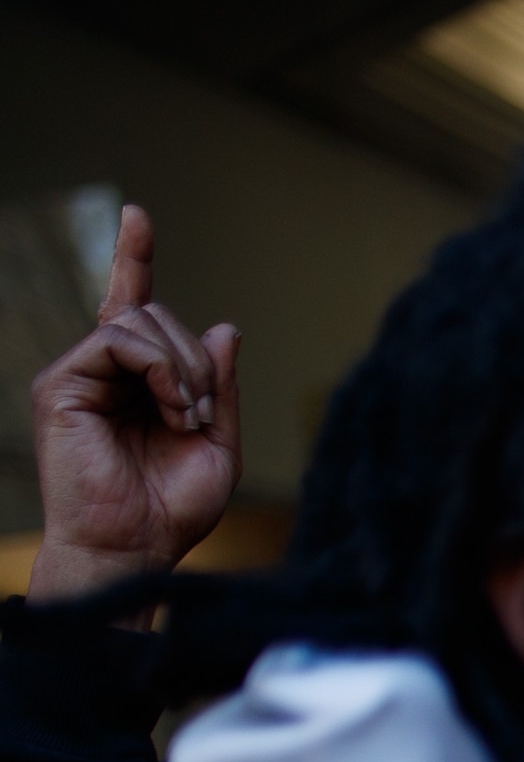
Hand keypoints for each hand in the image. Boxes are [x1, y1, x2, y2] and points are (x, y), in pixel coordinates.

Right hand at [27, 206, 241, 608]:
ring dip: (182, 366)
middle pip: (155, 316)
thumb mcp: (217, 443)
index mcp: (136, 382)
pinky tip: (171, 407)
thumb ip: (220, 387)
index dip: (133, 259)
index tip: (137, 215)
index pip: (132, 307)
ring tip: (186, 417)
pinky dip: (158, 367)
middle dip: (196, 359)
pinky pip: (116, 338)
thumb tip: (225, 327)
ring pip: (138, 321)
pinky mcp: (61, 382)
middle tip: (201, 413)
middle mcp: (102, 371)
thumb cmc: (173, 507)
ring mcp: (78, 374)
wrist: (136, 546)